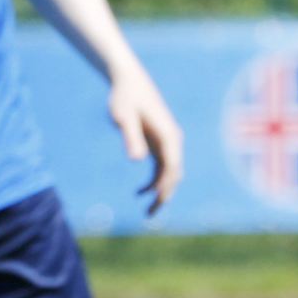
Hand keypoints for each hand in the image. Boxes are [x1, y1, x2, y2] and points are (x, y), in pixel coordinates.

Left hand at [105, 67, 185, 212]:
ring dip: (161, 193)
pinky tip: (139, 192)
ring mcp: (167, 143)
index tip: (153, 201)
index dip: (165, 186)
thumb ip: (130, 137)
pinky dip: (154, 182)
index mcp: (169, 136)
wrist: (128, 81)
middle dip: (164, 196)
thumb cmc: (124, 97)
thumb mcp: (123, 117)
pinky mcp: (159, 143)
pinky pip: (161, 168)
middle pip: (174, 175)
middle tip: (150, 216)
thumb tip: (137, 160)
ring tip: (147, 212)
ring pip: (169, 174)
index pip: (172, 167)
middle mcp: (173, 141)